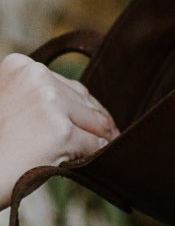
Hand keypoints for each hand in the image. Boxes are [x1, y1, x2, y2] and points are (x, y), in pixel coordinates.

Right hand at [0, 54, 118, 210]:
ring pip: (93, 120)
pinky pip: (92, 144)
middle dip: (97, 120)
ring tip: (105, 146)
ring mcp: (49, 103)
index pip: (68, 84)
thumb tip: (88, 107)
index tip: (97, 118)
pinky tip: (92, 160)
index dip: (84, 105)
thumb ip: (41, 96)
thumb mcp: (12, 103)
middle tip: (110, 134)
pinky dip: (94, 154)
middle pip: (84, 100)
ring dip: (100, 137)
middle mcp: (36, 77)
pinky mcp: (60, 131)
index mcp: (21, 66)